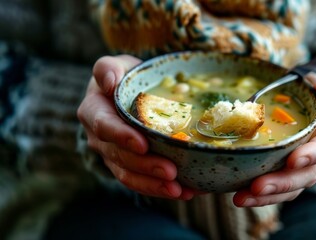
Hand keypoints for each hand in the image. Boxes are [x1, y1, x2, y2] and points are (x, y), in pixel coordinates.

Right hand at [77, 55, 196, 199]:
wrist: (125, 94)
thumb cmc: (123, 78)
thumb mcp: (115, 65)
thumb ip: (107, 68)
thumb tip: (108, 82)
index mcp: (93, 112)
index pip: (104, 126)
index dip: (122, 137)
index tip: (143, 144)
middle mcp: (99, 138)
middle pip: (120, 156)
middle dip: (146, 167)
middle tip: (171, 172)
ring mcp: (112, 155)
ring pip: (129, 175)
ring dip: (154, 185)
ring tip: (179, 191)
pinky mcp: (127, 166)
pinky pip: (140, 182)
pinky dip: (160, 189)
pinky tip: (185, 192)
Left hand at [233, 73, 315, 206]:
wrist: (289, 103)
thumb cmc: (304, 94)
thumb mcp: (314, 84)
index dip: (313, 155)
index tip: (293, 160)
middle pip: (305, 176)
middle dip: (281, 183)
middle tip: (258, 185)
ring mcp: (300, 170)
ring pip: (288, 190)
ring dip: (265, 197)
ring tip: (241, 198)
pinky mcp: (281, 176)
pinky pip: (272, 192)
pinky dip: (255, 196)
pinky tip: (237, 196)